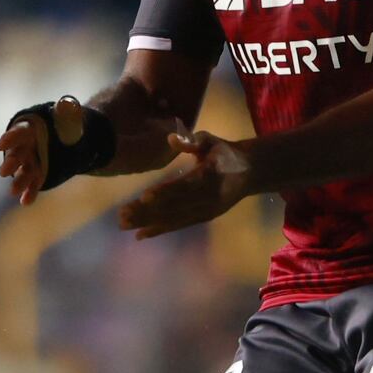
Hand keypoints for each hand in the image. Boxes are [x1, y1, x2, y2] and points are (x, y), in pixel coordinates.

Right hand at [0, 96, 84, 206]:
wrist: (73, 138)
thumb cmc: (66, 122)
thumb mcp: (69, 114)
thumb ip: (67, 110)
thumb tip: (67, 103)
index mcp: (29, 129)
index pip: (18, 133)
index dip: (9, 139)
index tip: (0, 145)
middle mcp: (25, 146)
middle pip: (16, 155)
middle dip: (10, 163)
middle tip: (4, 171)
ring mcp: (30, 162)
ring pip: (23, 172)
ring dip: (18, 181)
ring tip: (13, 192)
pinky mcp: (38, 174)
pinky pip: (33, 185)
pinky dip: (30, 193)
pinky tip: (26, 201)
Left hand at [118, 130, 252, 239]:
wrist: (250, 172)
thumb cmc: (225, 152)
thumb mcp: (211, 140)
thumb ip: (192, 139)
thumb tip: (172, 138)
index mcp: (211, 176)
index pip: (186, 186)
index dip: (165, 192)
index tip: (144, 196)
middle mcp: (208, 198)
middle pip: (174, 206)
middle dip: (147, 212)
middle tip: (122, 216)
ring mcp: (206, 210)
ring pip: (174, 218)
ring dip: (148, 222)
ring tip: (124, 224)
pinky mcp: (203, 217)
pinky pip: (179, 224)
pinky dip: (159, 230)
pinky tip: (140, 235)